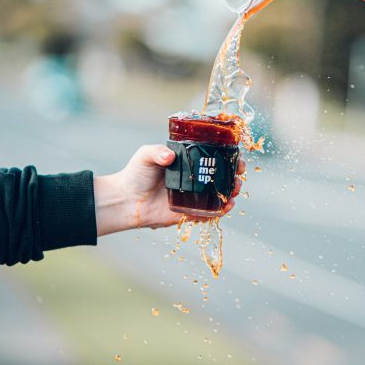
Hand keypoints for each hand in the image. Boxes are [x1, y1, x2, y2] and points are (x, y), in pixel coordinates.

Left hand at [94, 144, 245, 234]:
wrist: (126, 200)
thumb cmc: (135, 174)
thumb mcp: (146, 156)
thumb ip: (157, 152)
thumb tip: (169, 157)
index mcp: (188, 162)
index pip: (213, 157)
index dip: (228, 157)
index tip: (237, 157)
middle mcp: (194, 179)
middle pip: (221, 176)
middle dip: (234, 175)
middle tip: (238, 175)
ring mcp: (193, 196)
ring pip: (219, 194)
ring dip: (231, 192)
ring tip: (234, 190)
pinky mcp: (189, 212)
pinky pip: (209, 212)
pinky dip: (221, 210)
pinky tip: (226, 206)